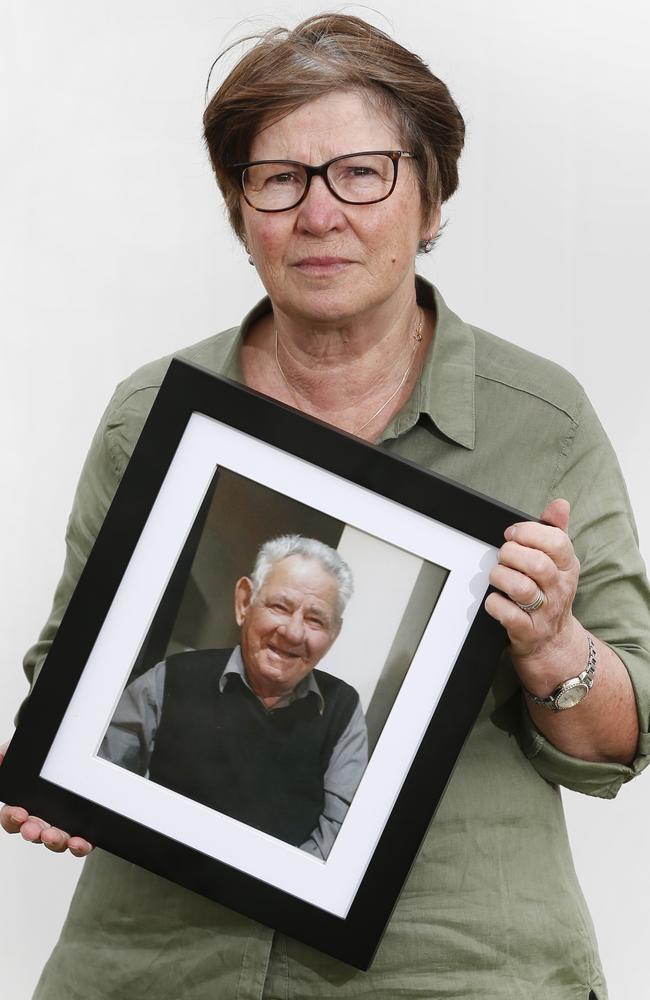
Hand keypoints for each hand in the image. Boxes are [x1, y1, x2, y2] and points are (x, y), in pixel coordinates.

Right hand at [0, 740, 93, 856]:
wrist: (85, 756)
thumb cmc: (50, 759)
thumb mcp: (27, 751)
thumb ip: (8, 754)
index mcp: (25, 806)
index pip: (11, 818)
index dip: (12, 818)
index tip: (19, 813)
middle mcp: (42, 820)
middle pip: (32, 832)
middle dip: (32, 832)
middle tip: (35, 830)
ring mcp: (61, 826)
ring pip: (55, 841)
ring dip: (53, 841)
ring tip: (55, 836)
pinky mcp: (82, 830)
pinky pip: (79, 844)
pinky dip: (79, 846)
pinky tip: (79, 842)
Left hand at [485, 498, 581, 670]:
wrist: (552, 641)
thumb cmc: (549, 593)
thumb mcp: (558, 562)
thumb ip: (555, 530)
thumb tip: (560, 503)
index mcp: (567, 567)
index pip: (556, 542)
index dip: (529, 532)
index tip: (512, 534)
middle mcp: (559, 588)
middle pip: (536, 563)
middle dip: (511, 554)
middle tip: (502, 556)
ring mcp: (544, 612)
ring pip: (520, 588)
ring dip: (500, 577)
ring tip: (497, 577)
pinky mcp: (527, 631)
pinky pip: (508, 614)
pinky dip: (494, 604)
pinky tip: (494, 599)